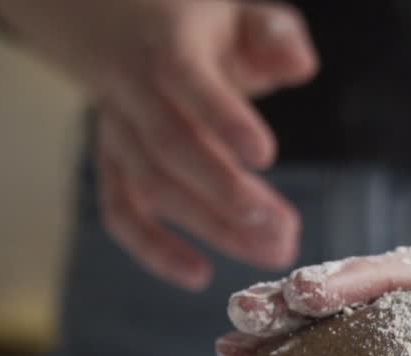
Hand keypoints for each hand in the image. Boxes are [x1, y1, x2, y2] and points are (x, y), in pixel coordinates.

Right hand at [0, 0, 317, 288]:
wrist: (110, 22)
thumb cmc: (195, 28)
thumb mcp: (238, 14)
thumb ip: (273, 35)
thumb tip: (299, 66)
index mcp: (167, 46)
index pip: (186, 80)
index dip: (223, 117)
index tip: (265, 155)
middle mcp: (133, 92)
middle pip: (171, 146)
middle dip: (227, 193)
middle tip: (284, 228)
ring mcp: (116, 132)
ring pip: (152, 186)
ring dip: (210, 226)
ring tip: (271, 251)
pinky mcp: (111, 165)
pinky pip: (120, 212)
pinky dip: (153, 249)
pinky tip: (198, 275)